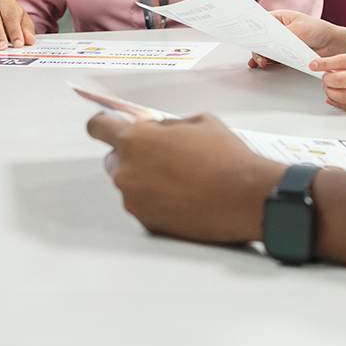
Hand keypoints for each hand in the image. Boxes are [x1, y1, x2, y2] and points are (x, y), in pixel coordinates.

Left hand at [87, 112, 284, 241]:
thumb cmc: (227, 158)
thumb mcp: (200, 122)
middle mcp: (127, 171)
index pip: (98, 127)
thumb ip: (168, 125)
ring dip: (146, 178)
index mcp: (136, 140)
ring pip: (130, 183)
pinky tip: (185, 195)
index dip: (104, 124)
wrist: (247, 196)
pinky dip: (157, 199)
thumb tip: (157, 130)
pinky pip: (143, 204)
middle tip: (164, 155)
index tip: (109, 125)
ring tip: (183, 177)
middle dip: (133, 154)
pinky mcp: (147, 222)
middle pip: (114, 158)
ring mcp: (134, 200)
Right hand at [248, 10, 345, 67]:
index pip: (260, 22)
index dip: (252, 29)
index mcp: (278, 19)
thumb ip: (285, 35)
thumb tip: (271, 40)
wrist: (332, 45)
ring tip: (260, 61)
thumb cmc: (318, 30)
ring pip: (264, 50)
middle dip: (256, 46)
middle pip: (260, 38)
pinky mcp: (284, 56)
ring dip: (260, 55)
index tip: (246, 36)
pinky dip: (266, 62)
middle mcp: (277, 31)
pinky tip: (260, 64)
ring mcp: (279, 44)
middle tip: (257, 53)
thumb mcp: (301, 29)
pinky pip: (272, 59)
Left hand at [313, 48, 345, 111]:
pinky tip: (335, 99)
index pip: (343, 60)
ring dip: (331, 92)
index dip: (325, 63)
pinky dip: (340, 103)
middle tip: (323, 78)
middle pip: (341, 79)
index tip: (314, 64)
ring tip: (328, 87)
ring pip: (345, 95)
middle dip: (326, 79)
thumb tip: (335, 66)